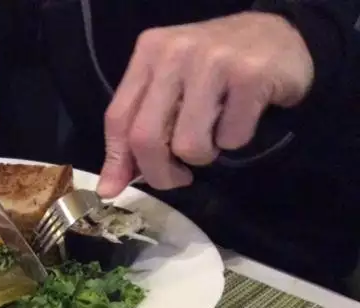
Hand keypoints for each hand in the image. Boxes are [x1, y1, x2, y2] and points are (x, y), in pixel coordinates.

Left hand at [98, 12, 313, 196]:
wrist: (280, 36)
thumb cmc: (217, 69)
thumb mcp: (170, 89)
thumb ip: (138, 130)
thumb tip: (109, 187)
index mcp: (149, 53)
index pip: (118, 118)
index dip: (117, 161)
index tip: (116, 188)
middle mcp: (175, 52)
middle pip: (146, 137)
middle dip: (160, 173)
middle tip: (179, 176)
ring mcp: (213, 60)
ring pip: (188, 145)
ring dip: (204, 155)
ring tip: (215, 133)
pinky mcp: (250, 75)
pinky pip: (230, 138)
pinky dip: (236, 141)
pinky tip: (243, 117)